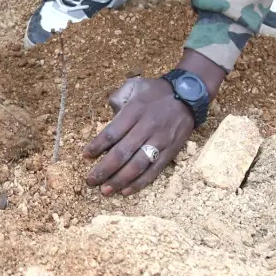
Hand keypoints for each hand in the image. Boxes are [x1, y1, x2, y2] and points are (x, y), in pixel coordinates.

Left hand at [84, 77, 193, 195]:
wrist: (189, 95)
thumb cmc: (157, 91)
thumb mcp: (135, 84)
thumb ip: (118, 96)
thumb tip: (108, 112)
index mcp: (135, 111)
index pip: (112, 132)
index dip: (97, 146)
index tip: (85, 156)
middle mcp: (146, 127)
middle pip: (122, 153)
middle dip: (104, 169)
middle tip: (90, 181)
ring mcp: (159, 141)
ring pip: (137, 165)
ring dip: (119, 180)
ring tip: (105, 191)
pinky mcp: (170, 152)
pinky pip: (154, 171)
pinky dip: (140, 183)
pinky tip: (126, 191)